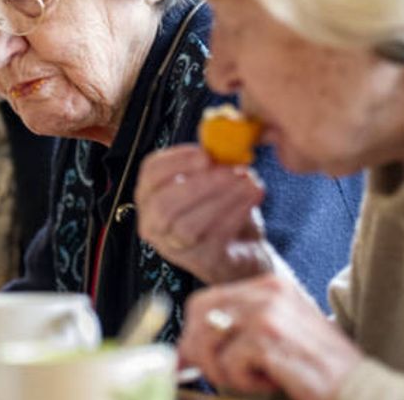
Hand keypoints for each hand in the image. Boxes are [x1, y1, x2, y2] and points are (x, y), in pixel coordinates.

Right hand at [134, 145, 271, 284]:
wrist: (244, 248)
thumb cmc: (222, 210)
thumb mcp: (213, 180)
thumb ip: (211, 162)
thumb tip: (223, 141)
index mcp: (151, 196)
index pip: (150, 174)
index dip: (175, 161)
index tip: (204, 153)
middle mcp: (154, 224)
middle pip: (163, 204)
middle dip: (197, 184)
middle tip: (227, 170)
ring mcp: (174, 248)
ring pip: (187, 225)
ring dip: (220, 199)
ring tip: (248, 181)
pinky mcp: (202, 262)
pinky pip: (214, 237)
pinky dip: (236, 214)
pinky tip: (253, 197)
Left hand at [179, 275, 362, 399]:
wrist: (360, 389)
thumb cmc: (318, 369)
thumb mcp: (274, 339)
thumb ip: (234, 334)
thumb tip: (183, 351)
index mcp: (268, 285)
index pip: (205, 301)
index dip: (192, 334)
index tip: (190, 360)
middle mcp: (268, 291)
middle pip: (200, 316)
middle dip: (202, 353)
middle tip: (226, 376)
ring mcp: (269, 312)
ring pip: (209, 341)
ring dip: (226, 371)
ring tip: (259, 378)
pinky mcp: (270, 338)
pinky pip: (228, 363)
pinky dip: (245, 381)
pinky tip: (274, 381)